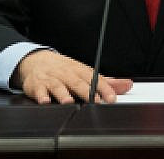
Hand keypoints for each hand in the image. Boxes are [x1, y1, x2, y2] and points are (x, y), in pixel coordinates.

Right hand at [12, 49, 131, 103]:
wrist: (36, 61)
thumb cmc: (64, 70)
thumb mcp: (85, 73)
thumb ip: (106, 82)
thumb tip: (127, 85)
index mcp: (80, 71)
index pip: (94, 79)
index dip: (103, 88)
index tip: (111, 98)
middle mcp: (66, 74)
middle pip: (77, 82)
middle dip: (86, 92)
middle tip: (95, 101)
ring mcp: (51, 79)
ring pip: (58, 86)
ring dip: (63, 93)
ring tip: (69, 102)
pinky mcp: (37, 85)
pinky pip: (39, 90)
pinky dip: (41, 95)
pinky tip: (45, 101)